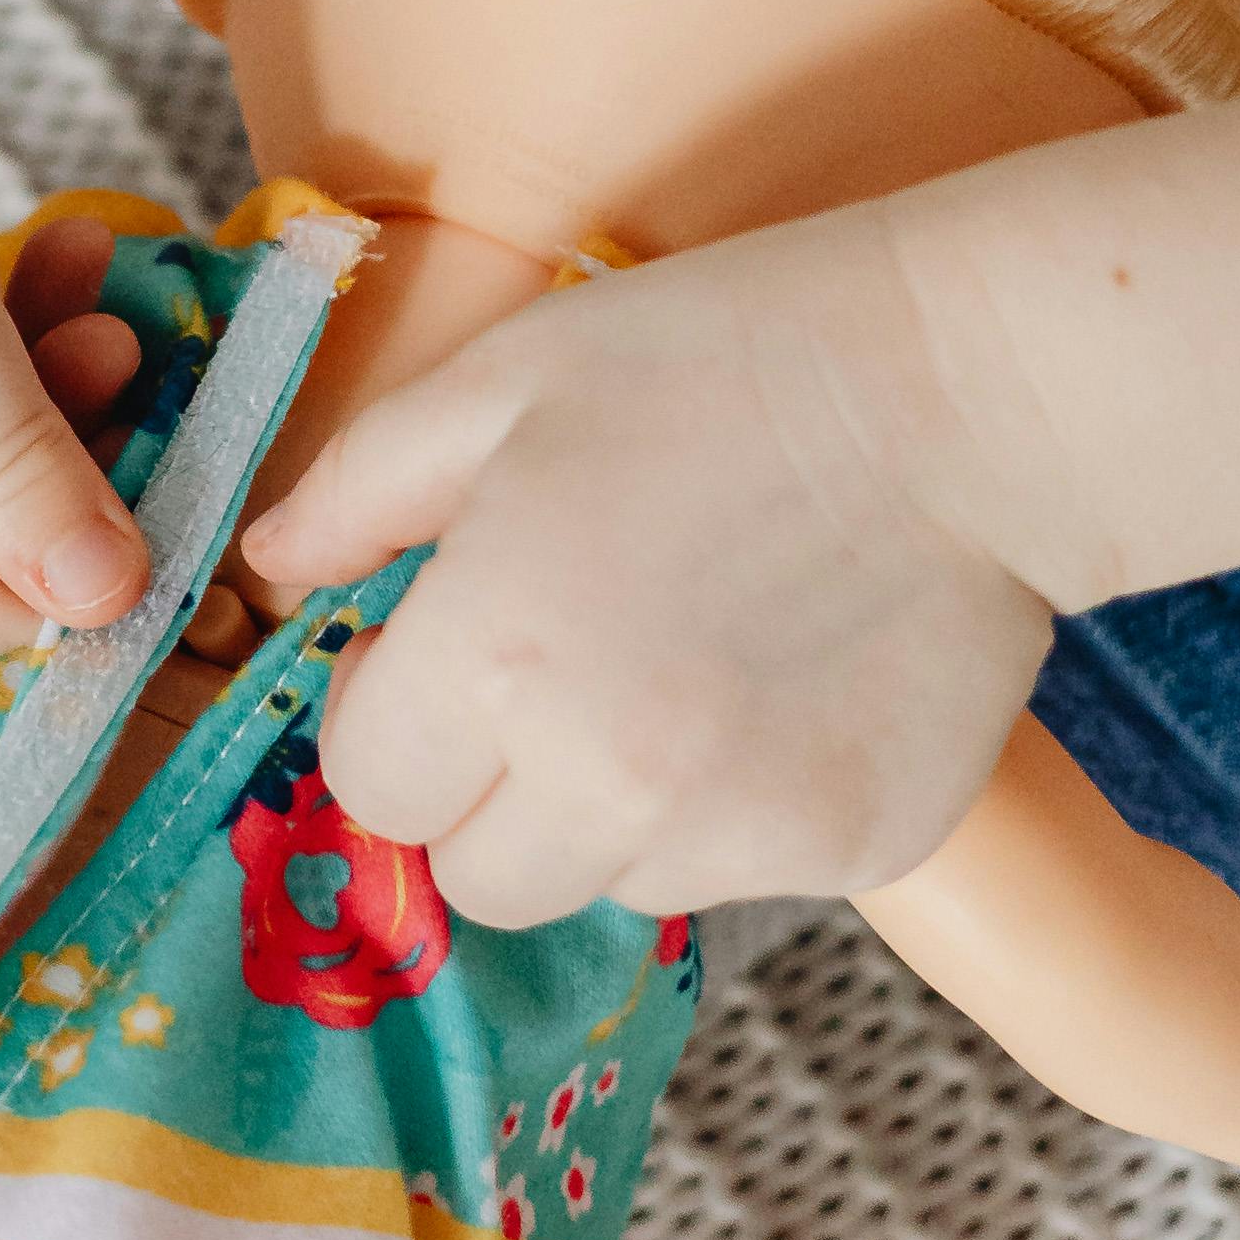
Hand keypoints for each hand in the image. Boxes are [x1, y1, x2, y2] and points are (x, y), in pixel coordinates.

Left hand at [242, 214, 1053, 925]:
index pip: (375, 785)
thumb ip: (359, 490)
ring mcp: (742, 832)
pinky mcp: (853, 852)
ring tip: (688, 664)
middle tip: (559, 669)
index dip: (395, 713)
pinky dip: (740, 807)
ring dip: (614, 807)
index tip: (444, 647)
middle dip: (489, 789)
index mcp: (497, 661)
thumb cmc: (725, 356)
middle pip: (478, 874)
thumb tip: (268, 570)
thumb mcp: (504, 381)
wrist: (971, 390)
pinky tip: (785, 687)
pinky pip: (740, 872)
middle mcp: (612, 781)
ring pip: (608, 882)